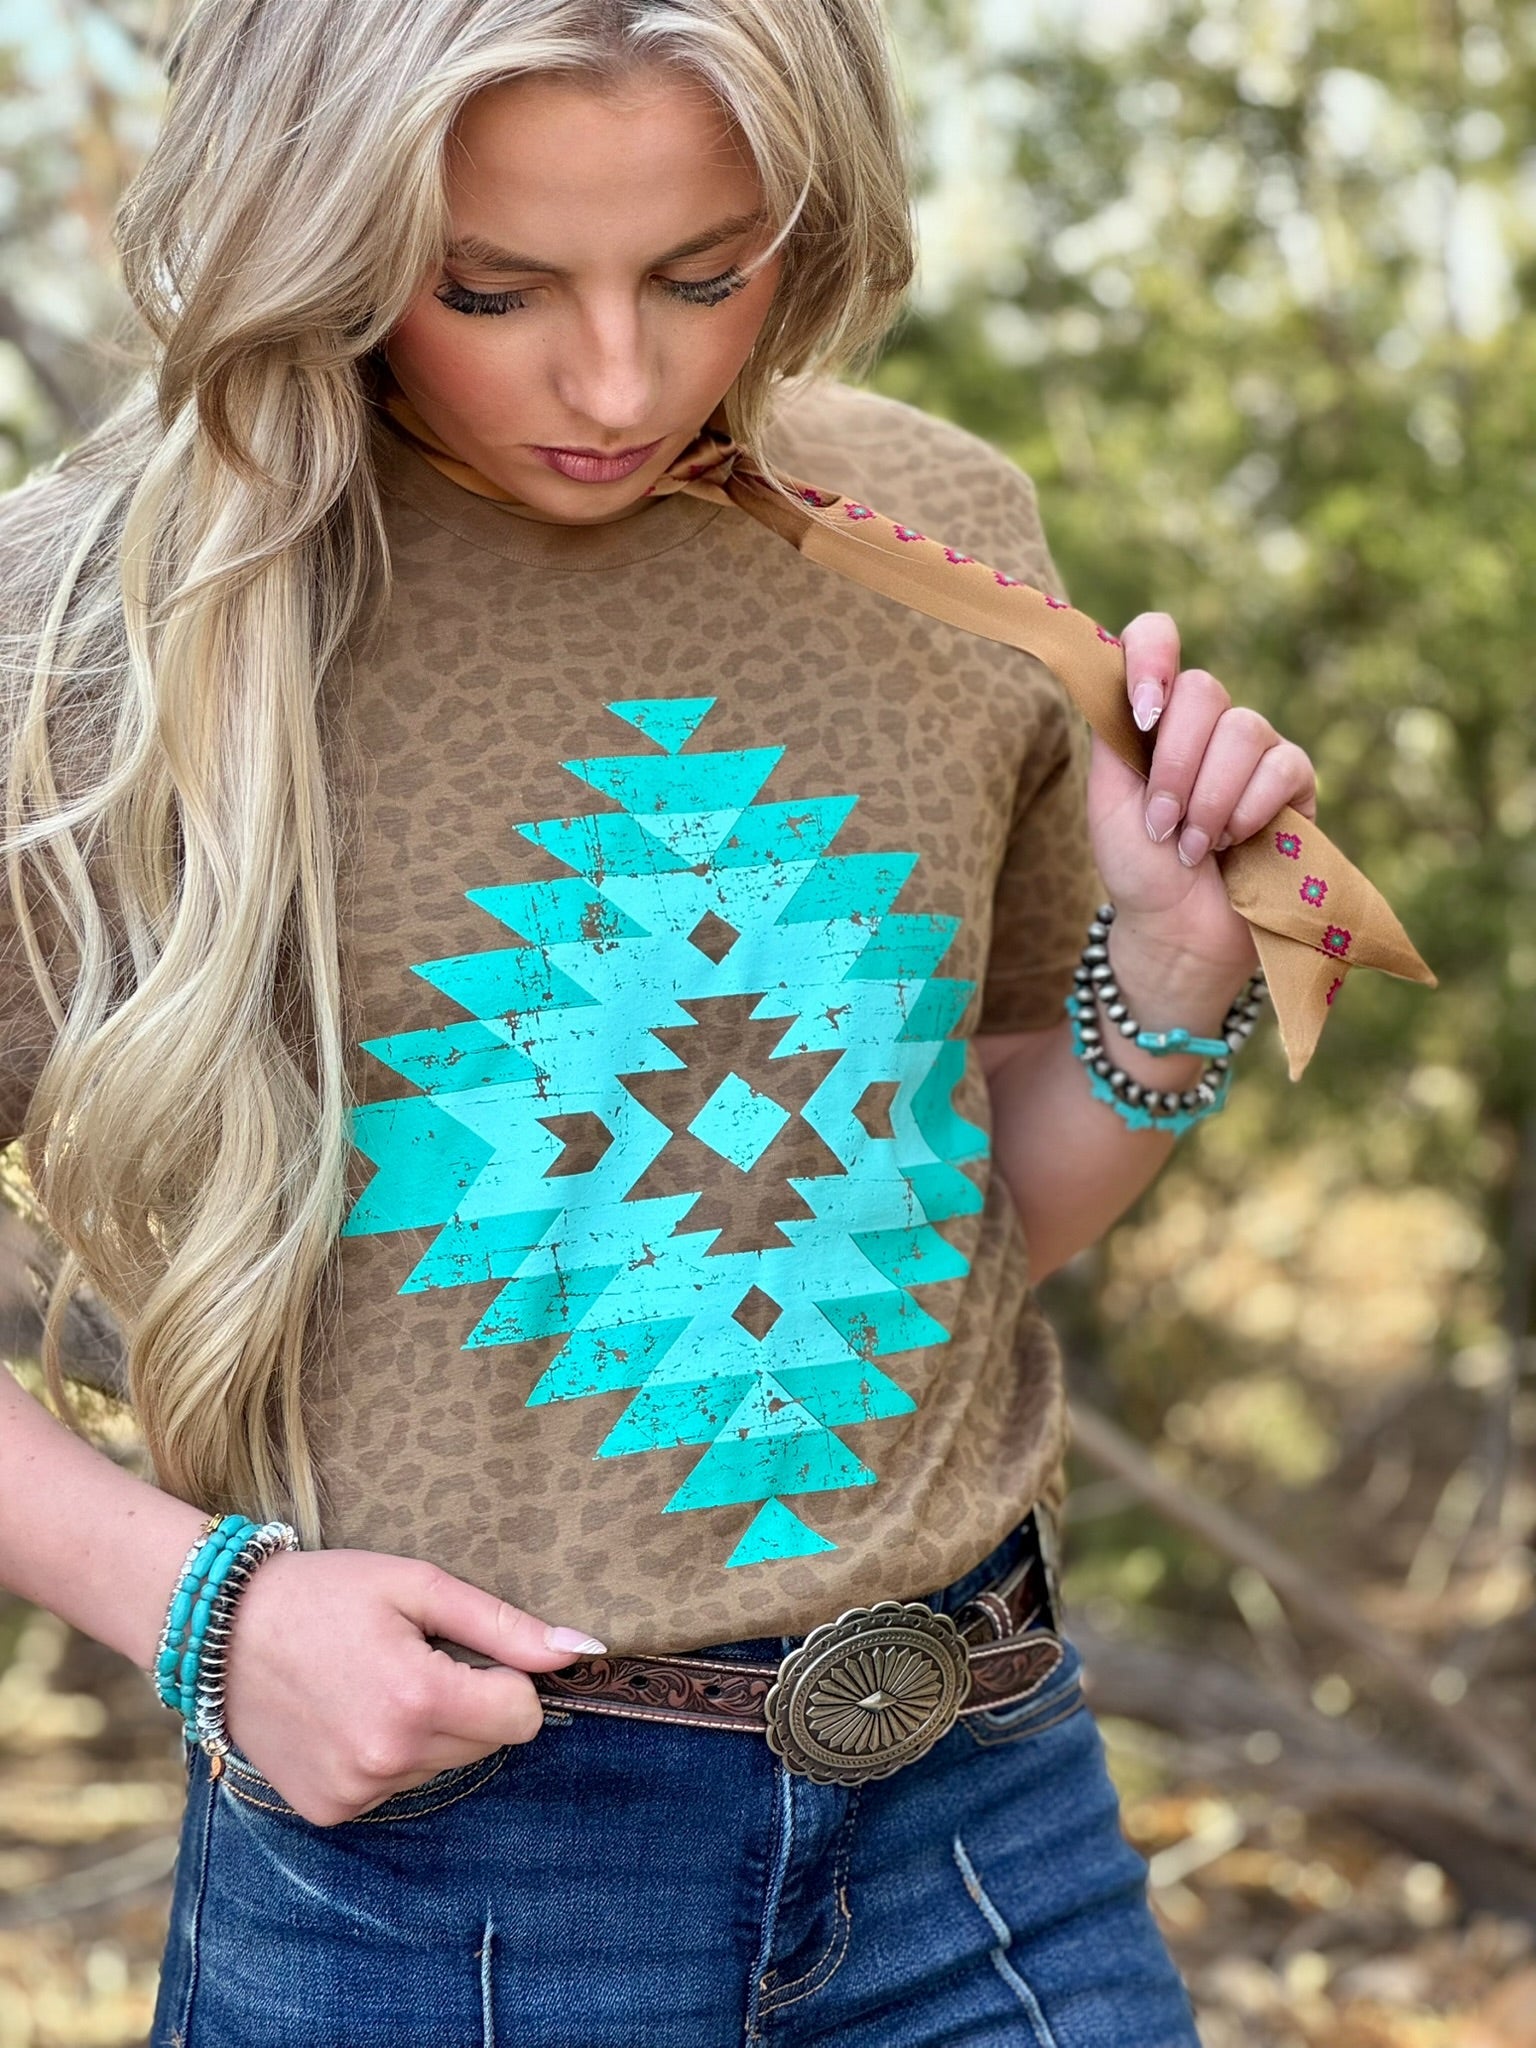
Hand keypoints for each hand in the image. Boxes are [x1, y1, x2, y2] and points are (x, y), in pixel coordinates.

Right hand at [220, 1548, 603, 1824]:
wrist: (221, 1629)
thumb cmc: (326, 1592)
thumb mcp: (419, 1586)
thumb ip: (504, 1626)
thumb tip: (583, 1652)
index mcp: (418, 1699)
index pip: (522, 1715)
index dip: (506, 1678)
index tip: (464, 1650)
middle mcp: (388, 1759)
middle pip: (486, 1743)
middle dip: (469, 1702)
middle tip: (412, 1658)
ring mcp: (355, 1792)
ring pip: (441, 1766)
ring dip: (427, 1730)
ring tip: (372, 1682)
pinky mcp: (329, 1810)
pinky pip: (394, 1787)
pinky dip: (386, 1755)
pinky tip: (347, 1714)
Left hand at [1087, 611, 1317, 977]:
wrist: (1178, 931)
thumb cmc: (1138, 868)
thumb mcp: (1108, 798)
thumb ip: (1115, 733)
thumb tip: (1117, 670)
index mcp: (1153, 716)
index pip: (1156, 638)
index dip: (1152, 656)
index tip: (1143, 711)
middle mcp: (1204, 721)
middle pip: (1202, 690)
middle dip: (1176, 766)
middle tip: (1162, 825)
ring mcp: (1252, 747)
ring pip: (1243, 731)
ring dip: (1209, 799)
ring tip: (1194, 847)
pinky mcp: (1294, 781)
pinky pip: (1282, 766)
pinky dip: (1248, 810)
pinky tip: (1232, 844)